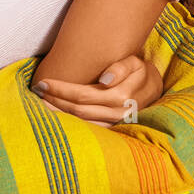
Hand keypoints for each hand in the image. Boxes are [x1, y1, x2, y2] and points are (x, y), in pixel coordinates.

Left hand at [32, 54, 164, 124]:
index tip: (43, 83)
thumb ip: (121, 68)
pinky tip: (58, 116)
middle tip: (37, 92)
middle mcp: (118, 113)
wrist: (156, 89)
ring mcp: (116, 124)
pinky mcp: (114, 130)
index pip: (82, 94)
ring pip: (82, 122)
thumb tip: (104, 80)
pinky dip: (72, 124)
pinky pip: (90, 130)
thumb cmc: (140, 73)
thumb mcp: (135, 63)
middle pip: (78, 110)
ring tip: (42, 104)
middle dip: (55, 101)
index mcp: (122, 95)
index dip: (61, 90)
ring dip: (60, 114)